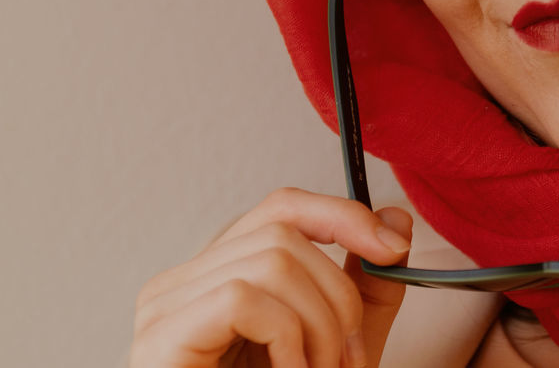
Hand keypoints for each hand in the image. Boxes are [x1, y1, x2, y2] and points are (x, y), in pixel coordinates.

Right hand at [130, 187, 412, 367]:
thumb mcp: (339, 347)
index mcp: (223, 275)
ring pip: (272, 259)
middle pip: (281, 229)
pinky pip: (243, 295)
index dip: (341, 215)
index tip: (391, 250)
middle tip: (344, 360)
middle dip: (336, 294)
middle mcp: (184, 281)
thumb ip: (367, 289)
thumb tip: (397, 221)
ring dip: (317, 324)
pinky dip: (285, 336)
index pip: (281, 206)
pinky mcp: (161, 335)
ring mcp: (165, 305)